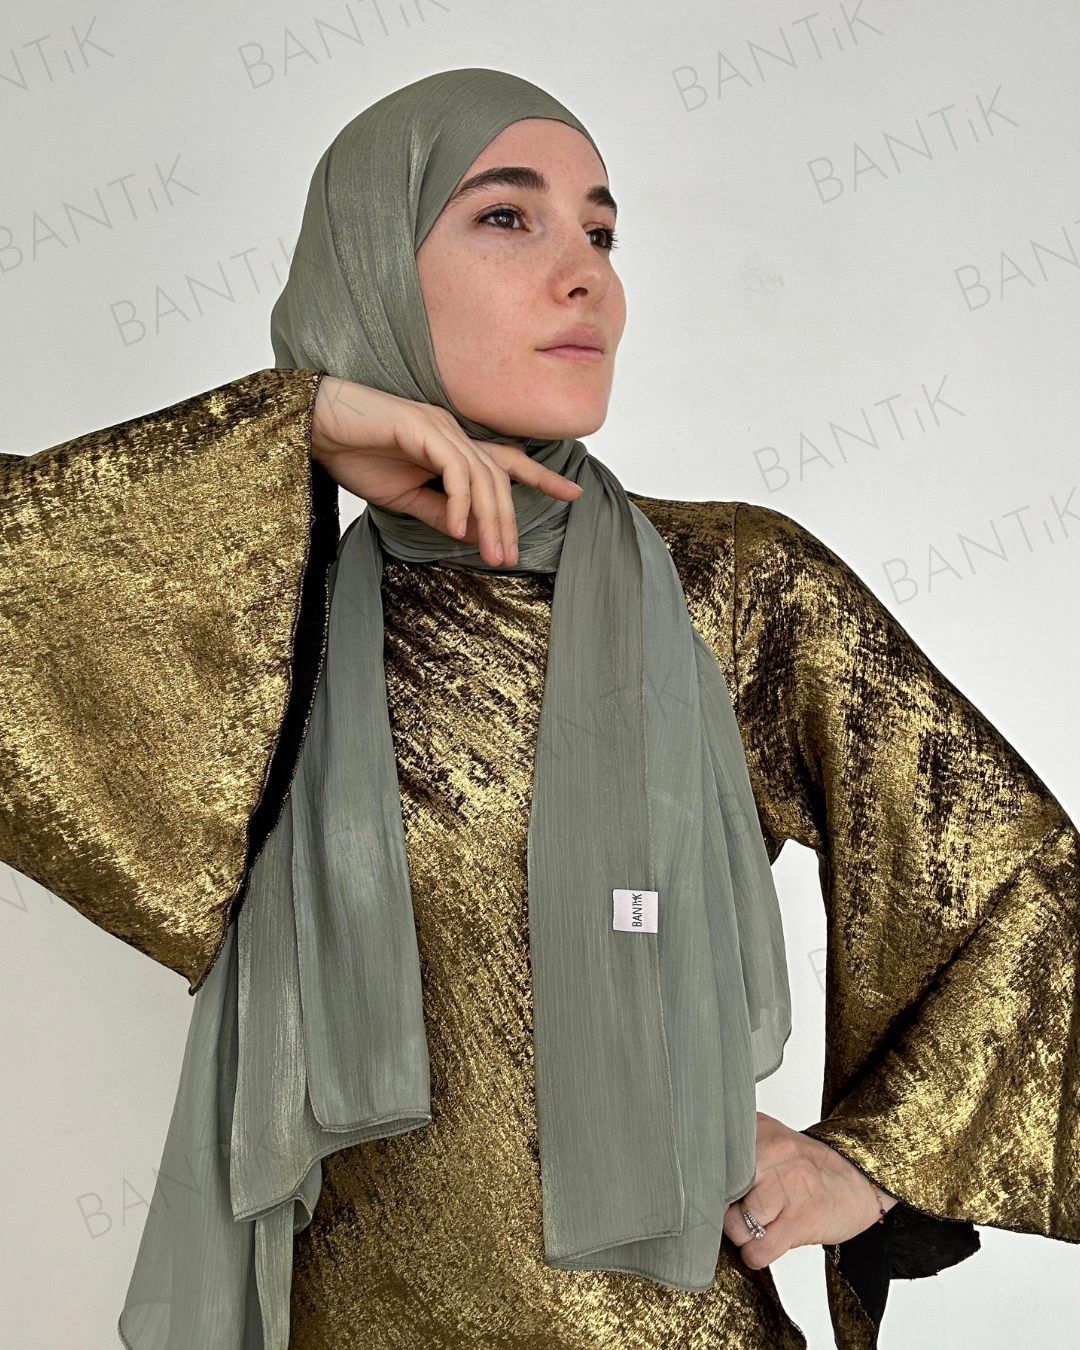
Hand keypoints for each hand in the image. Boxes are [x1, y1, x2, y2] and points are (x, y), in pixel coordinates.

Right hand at [309, 375, 582, 567]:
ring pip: (483, 476)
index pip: (506, 462)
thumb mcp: (404, 496)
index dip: (542, 477)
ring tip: (491, 556)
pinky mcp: (421, 428)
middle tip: (509, 559)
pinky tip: (459, 529)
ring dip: (490, 519)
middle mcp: (453, 433)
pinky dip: (460, 502)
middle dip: (509, 521)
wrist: (315, 429)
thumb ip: (438, 511)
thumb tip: (469, 534)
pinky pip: (455, 470)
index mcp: (452, 446)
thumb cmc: (355, 455)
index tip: (575, 495)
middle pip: (499, 477)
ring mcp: (440, 427)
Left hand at [722, 1113, 898, 1269]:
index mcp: (761, 1130)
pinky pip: (758, 1250)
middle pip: (719, 1192)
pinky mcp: (799, 1221)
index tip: (709, 1189)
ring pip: (735, 1225)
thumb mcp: (772, 1138)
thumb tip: (700, 1171)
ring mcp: (786, 1187)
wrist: (859, 1180)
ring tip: (755, 1226)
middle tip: (735, 1209)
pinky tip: (766, 1242)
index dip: (705, 1180)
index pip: (712, 1155)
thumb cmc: (809, 1167)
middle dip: (721, 1209)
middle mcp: (773, 1153)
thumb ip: (738, 1146)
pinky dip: (755, 1254)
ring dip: (741, 1235)